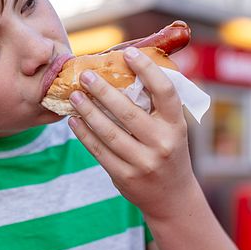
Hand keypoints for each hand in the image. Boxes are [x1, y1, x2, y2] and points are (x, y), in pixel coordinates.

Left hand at [67, 47, 197, 218]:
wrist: (172, 197)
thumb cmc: (168, 151)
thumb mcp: (172, 128)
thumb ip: (156, 105)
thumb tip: (126, 69)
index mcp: (177, 125)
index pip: (165, 92)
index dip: (147, 69)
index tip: (128, 53)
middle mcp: (162, 143)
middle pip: (128, 112)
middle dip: (104, 91)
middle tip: (86, 75)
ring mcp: (143, 162)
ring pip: (109, 132)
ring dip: (88, 111)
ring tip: (74, 96)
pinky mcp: (125, 176)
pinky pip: (99, 151)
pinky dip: (84, 134)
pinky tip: (74, 120)